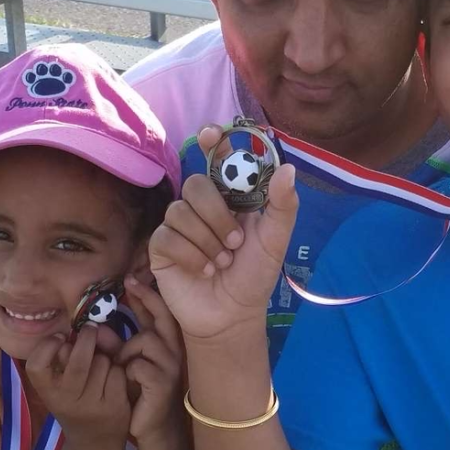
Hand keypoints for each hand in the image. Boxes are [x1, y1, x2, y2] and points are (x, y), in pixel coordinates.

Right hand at [25, 324, 129, 449]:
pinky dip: (118, 368)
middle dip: (87, 338)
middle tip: (91, 328)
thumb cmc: (75, 403)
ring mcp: (92, 405)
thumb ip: (66, 357)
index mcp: (47, 393)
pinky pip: (118, 372)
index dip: (47, 347)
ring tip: (101, 366)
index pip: (36, 366)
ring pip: (102, 363)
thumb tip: (87, 327)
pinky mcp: (114, 406)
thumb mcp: (61, 385)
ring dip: (104, 357)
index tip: (60, 338)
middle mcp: (67, 401)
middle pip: (79, 361)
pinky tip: (113, 378)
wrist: (94, 442)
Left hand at [115, 276, 185, 442]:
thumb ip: (114, 346)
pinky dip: (128, 370)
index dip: (147, 294)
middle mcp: (173, 351)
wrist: (150, 427)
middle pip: (163, 316)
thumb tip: (97, 328)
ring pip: (146, 339)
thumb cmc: (137, 393)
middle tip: (131, 283)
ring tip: (121, 366)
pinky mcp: (163, 383)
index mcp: (163, 345)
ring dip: (127, 350)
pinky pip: (139, 365)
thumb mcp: (123, 365)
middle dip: (148, 297)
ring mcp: (170, 366)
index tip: (131, 278)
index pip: (159, 313)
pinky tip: (128, 381)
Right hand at [150, 125, 297, 342]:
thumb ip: (283, 206)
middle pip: (196, 184)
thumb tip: (288, 168)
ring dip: (207, 241)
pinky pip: (167, 236)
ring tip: (221, 264)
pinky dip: (190, 256)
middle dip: (217, 215)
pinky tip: (202, 271)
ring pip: (180, 210)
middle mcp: (202, 206)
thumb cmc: (255, 275)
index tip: (211, 134)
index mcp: (230, 197)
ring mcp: (179, 225)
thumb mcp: (275, 240)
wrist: (232, 315)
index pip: (218, 158)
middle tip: (235, 244)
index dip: (213, 141)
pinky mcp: (161, 247)